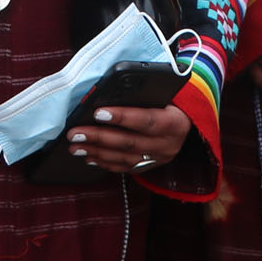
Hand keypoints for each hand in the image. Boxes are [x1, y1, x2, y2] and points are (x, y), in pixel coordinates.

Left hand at [69, 103, 191, 172]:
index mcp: (175, 122)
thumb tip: (108, 92)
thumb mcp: (163, 95)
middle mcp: (168, 144)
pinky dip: (104, 162)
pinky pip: (124, 167)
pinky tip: (89, 156)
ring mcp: (158, 159)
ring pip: (124, 157)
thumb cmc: (169, 101)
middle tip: (75, 133)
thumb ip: (142, 95)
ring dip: (96, 152)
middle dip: (99, 137)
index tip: (98, 112)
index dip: (122, 116)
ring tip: (75, 146)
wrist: (186, 123)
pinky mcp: (149, 166)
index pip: (147, 120)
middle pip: (129, 142)